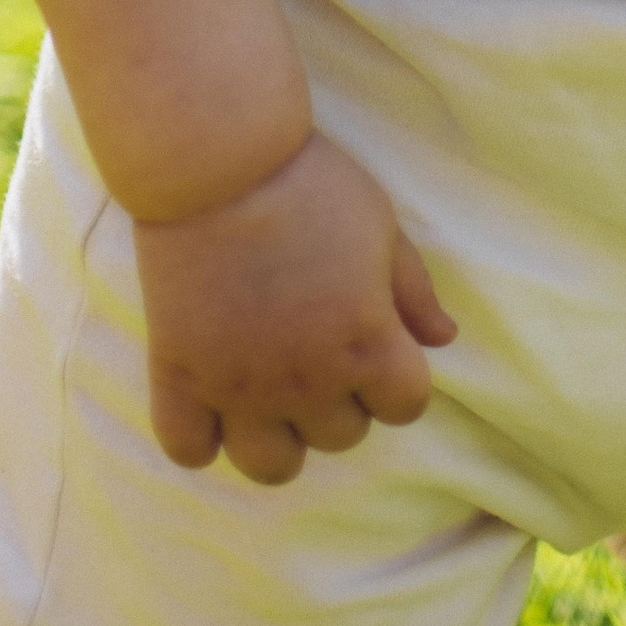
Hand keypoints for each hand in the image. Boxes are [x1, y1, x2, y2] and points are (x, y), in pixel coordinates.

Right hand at [132, 127, 458, 483]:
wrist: (220, 160)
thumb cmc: (311, 183)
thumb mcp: (381, 226)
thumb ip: (414, 291)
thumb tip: (444, 339)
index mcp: (367, 343)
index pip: (406, 407)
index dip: (395, 376)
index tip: (374, 341)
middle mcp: (309, 381)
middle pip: (342, 435)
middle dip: (340, 398)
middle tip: (316, 345)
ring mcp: (241, 388)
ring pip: (273, 465)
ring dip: (280, 435)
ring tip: (269, 390)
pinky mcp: (180, 378)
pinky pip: (190, 450)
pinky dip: (203, 437)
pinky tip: (210, 398)